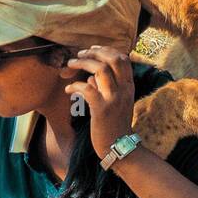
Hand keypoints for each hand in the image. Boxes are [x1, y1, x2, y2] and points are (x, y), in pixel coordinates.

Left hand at [64, 46, 135, 160]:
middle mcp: (124, 90)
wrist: (118, 147)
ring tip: (70, 64)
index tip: (92, 50)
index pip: (123, 58)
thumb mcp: (116, 103)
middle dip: (95, 53)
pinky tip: (68, 89)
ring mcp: (113, 99)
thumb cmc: (114, 126)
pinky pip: (87, 88)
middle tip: (80, 54)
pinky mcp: (102, 109)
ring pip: (100, 70)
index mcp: (129, 86)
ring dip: (82, 63)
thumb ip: (105, 87)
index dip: (107, 50)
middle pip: (113, 59)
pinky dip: (75, 85)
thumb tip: (91, 76)